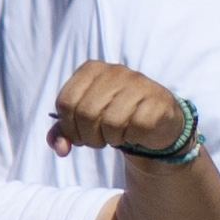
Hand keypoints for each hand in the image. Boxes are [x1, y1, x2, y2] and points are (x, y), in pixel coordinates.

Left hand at [45, 62, 196, 164]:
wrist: (155, 120)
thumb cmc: (113, 116)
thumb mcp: (83, 120)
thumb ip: (63, 132)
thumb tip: (60, 149)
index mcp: (91, 69)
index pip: (65, 102)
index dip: (68, 127)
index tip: (79, 135)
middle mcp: (115, 71)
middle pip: (86, 113)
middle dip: (89, 137)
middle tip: (99, 140)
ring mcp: (139, 83)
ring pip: (112, 121)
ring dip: (111, 138)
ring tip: (116, 136)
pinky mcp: (158, 101)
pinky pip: (137, 127)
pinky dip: (132, 138)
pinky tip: (135, 133)